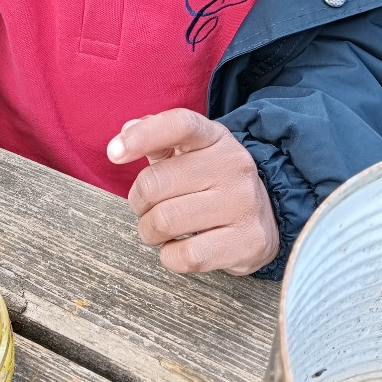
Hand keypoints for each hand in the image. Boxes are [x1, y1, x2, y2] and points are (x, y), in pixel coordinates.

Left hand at [107, 109, 278, 275]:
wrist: (267, 216)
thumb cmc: (212, 181)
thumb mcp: (190, 151)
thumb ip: (156, 138)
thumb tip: (125, 133)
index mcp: (214, 137)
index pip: (179, 124)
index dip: (143, 135)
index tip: (114, 153)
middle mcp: (233, 165)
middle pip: (155, 183)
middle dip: (138, 202)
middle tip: (144, 208)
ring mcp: (243, 203)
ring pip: (166, 221)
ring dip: (149, 231)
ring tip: (158, 229)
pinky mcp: (248, 241)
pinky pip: (187, 256)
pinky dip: (169, 257)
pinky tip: (177, 249)